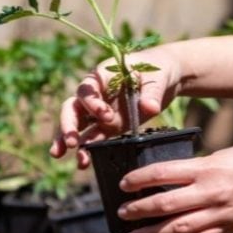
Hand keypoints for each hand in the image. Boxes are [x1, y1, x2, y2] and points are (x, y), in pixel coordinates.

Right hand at [50, 46, 183, 167]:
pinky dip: (87, 150)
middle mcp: (97, 94)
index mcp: (104, 76)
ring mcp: (100, 112)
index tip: (105, 115)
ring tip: (66, 157)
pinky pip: (93, 138)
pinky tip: (84, 163)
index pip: (88, 89)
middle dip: (68, 125)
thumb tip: (150, 108)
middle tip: (71, 142)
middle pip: (73, 108)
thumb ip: (152, 93)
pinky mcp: (109, 127)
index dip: (91, 103)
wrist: (166, 78)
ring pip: (77, 126)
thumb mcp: (158, 76)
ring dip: (70, 141)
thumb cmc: (158, 69)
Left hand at [116, 140, 232, 232]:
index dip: (139, 179)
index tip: (123, 184)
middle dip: (140, 210)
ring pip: (179, 227)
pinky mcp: (232, 226)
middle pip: (166, 204)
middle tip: (121, 213)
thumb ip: (198, 168)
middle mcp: (211, 192)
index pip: (162, 173)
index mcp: (207, 168)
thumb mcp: (222, 155)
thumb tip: (171, 178)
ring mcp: (222, 213)